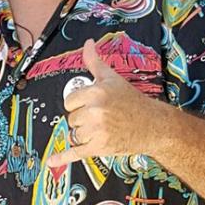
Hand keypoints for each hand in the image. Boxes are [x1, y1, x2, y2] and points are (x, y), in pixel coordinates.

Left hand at [55, 38, 154, 167]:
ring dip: (85, 134)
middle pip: (71, 119)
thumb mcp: (111, 78)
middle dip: (83, 120)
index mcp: (96, 93)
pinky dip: (63, 157)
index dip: (79, 104)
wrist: (152, 125)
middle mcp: (95, 111)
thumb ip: (94, 61)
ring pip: (74, 134)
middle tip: (102, 118)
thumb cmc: (132, 101)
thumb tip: (87, 44)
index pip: (69, 101)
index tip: (92, 105)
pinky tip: (52, 160)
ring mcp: (97, 131)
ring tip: (104, 129)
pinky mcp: (99, 147)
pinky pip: (75, 152)